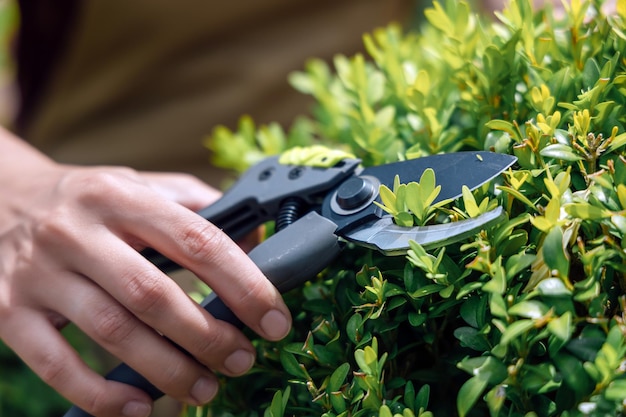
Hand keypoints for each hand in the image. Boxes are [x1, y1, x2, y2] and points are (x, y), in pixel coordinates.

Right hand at [0, 133, 291, 416]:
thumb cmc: (88, 199)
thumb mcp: (140, 185)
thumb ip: (197, 205)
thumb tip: (257, 241)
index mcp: (120, 196)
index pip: (197, 240)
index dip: (244, 284)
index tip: (274, 320)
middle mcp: (75, 231)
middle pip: (154, 294)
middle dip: (209, 337)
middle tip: (243, 361)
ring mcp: (38, 273)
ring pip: (112, 332)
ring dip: (168, 370)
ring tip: (207, 388)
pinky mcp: (9, 312)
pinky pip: (55, 364)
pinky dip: (100, 394)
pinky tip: (139, 407)